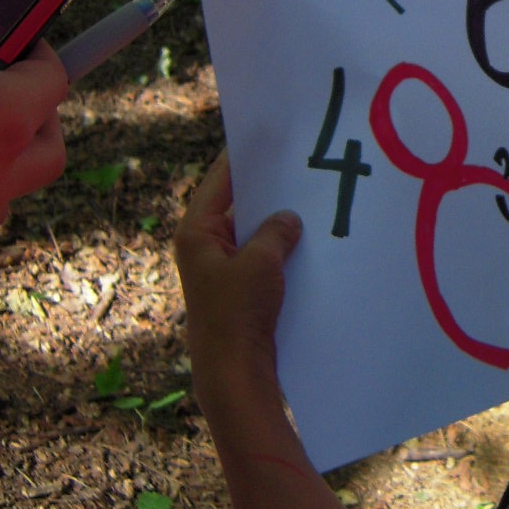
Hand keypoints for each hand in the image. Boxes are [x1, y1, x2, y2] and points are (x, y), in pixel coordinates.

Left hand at [174, 151, 301, 425]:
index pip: (220, 181)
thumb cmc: (237, 315)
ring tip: (312, 199)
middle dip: (268, 190)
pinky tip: (310, 239)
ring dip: (278, 222)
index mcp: (196, 232)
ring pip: (254, 232)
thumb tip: (289, 217)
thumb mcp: (259, 263)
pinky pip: (263, 256)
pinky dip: (282, 247)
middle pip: (238, 204)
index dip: (244, 157)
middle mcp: (205, 246)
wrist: (234, 372)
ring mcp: (222, 268)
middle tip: (300, 165)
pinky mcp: (240, 289)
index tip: (270, 136)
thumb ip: (275, 231)